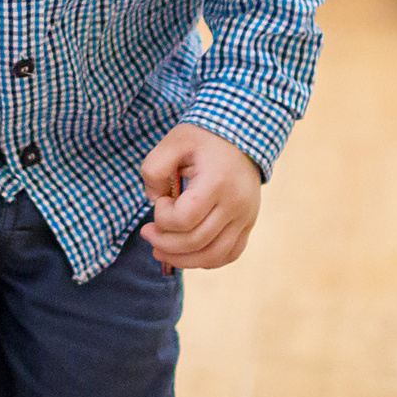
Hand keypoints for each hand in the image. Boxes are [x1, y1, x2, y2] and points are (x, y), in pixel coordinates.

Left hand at [139, 124, 260, 271]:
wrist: (242, 136)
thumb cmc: (203, 139)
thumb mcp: (173, 141)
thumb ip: (154, 168)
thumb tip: (154, 199)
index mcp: (218, 182)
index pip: (185, 219)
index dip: (163, 217)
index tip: (160, 201)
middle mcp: (236, 204)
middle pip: (197, 241)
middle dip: (164, 242)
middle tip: (147, 232)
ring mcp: (246, 217)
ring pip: (214, 256)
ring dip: (183, 259)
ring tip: (161, 251)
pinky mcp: (248, 224)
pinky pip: (229, 254)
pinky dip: (206, 260)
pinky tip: (187, 253)